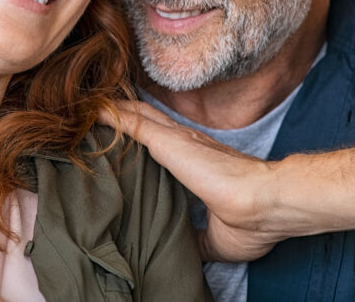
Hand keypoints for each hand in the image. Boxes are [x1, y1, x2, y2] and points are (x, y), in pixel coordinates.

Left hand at [101, 100, 285, 262]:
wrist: (265, 204)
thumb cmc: (252, 221)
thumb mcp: (215, 238)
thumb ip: (195, 237)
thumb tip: (184, 248)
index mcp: (199, 162)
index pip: (166, 141)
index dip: (146, 135)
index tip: (123, 138)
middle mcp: (187, 143)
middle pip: (148, 119)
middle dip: (125, 114)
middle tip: (98, 112)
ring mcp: (177, 139)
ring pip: (137, 115)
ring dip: (114, 111)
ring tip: (90, 105)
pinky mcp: (167, 141)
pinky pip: (131, 122)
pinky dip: (110, 115)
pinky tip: (92, 110)